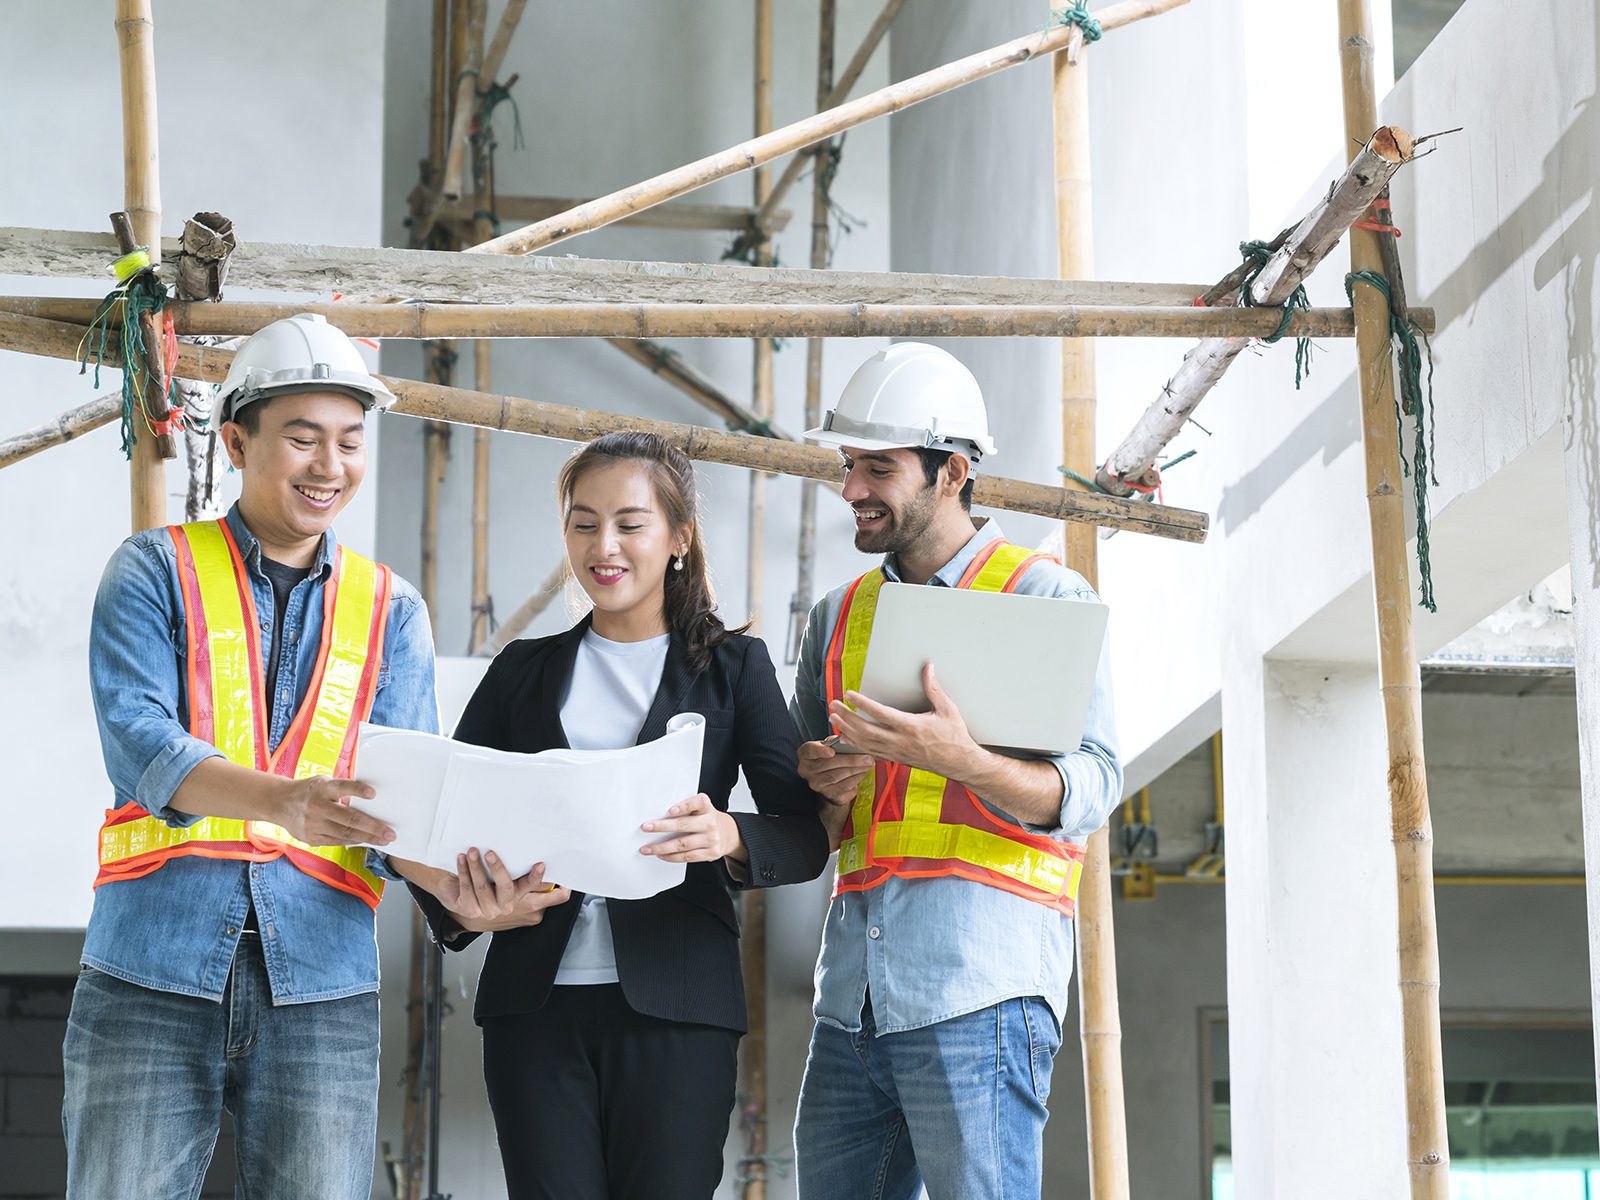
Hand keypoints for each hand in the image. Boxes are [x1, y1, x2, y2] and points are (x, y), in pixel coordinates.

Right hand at [273, 775, 394, 846]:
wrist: (279, 803)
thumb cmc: (310, 791)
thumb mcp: (323, 783)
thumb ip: (342, 790)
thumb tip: (370, 799)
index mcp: (322, 789)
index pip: (342, 787)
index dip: (357, 790)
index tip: (373, 793)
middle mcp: (317, 807)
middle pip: (349, 818)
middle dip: (372, 827)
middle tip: (390, 833)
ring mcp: (313, 824)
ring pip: (345, 834)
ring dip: (367, 838)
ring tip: (384, 840)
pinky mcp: (311, 838)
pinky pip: (337, 841)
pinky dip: (353, 841)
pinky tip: (366, 841)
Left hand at [438, 850, 571, 931]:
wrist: (464, 906)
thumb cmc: (496, 891)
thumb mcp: (519, 887)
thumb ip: (532, 879)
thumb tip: (548, 857)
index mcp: (527, 903)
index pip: (545, 897)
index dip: (546, 885)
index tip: (540, 865)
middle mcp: (508, 908)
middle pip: (508, 889)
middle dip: (499, 870)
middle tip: (491, 853)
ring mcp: (488, 911)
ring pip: (482, 887)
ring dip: (476, 866)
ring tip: (473, 851)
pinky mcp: (468, 909)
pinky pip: (466, 888)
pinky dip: (464, 871)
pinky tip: (462, 858)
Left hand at [640, 793, 746, 863]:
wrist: (729, 834)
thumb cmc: (707, 819)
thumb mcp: (701, 809)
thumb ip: (686, 809)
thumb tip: (659, 816)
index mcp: (707, 807)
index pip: (697, 803)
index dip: (683, 806)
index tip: (670, 811)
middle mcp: (710, 822)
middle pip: (684, 825)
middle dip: (662, 827)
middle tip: (646, 827)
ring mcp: (711, 839)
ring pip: (683, 844)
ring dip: (662, 847)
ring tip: (647, 848)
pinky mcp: (711, 853)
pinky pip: (688, 857)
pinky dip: (672, 857)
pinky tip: (662, 855)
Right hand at [797, 739, 872, 807]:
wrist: (831, 782)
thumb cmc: (831, 759)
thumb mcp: (830, 747)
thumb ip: (835, 742)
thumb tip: (847, 738)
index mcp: (805, 755)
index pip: (809, 751)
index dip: (820, 751)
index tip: (832, 751)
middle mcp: (807, 770)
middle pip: (828, 764)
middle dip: (850, 760)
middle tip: (867, 757)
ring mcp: (817, 784)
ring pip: (837, 776)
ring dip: (856, 769)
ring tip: (869, 763)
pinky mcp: (829, 794)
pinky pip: (844, 786)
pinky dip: (856, 778)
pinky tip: (864, 772)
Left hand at [828, 663, 977, 781]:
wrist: (959, 763)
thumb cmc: (955, 736)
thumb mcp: (948, 709)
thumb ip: (934, 688)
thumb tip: (928, 667)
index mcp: (912, 727)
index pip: (880, 713)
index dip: (862, 703)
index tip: (849, 694)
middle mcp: (900, 741)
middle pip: (865, 729)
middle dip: (847, 716)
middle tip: (833, 704)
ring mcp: (896, 752)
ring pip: (865, 743)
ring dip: (847, 730)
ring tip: (833, 718)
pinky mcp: (895, 759)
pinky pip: (870, 752)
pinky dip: (855, 744)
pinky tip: (846, 737)